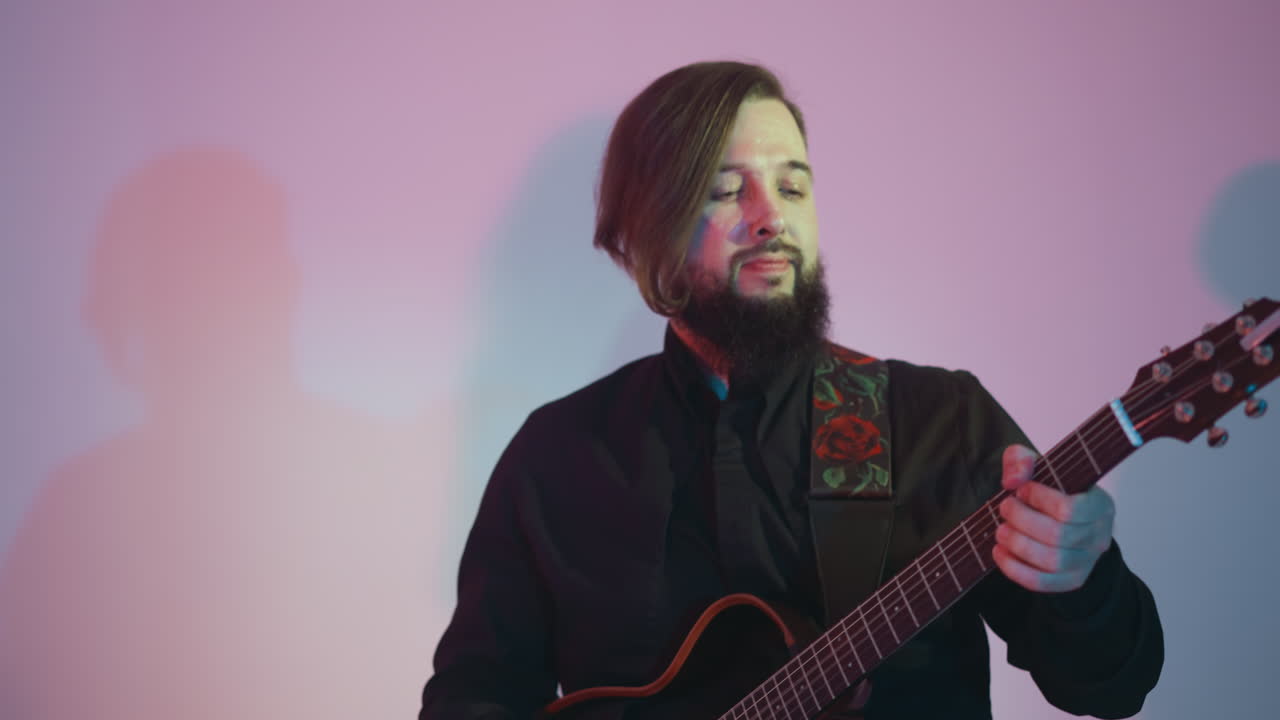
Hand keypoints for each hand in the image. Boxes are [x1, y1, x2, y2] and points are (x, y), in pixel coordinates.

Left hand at [992, 445, 1114, 592]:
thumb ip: (1022, 460)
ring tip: (1001, 531)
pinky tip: (1000, 553)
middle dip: (1021, 520)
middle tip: (1005, 508)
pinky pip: (1043, 583)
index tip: (1021, 490)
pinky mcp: (1071, 580)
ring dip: (1018, 545)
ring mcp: (1087, 561)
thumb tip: (1014, 480)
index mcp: (1100, 504)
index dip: (1037, 499)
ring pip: (1051, 561)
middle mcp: (1100, 535)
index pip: (1070, 509)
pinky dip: (1015, 569)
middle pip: (1057, 536)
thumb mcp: (1037, 465)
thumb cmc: (1051, 490)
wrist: (1061, 519)